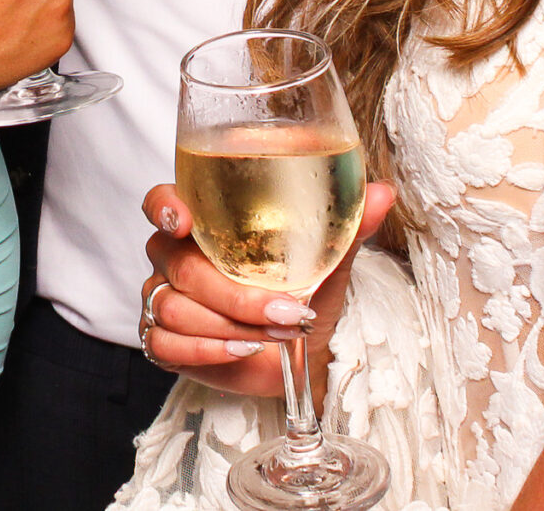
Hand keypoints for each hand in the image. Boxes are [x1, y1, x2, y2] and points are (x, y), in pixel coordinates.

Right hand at [134, 179, 397, 394]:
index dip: (164, 208)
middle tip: (287, 308)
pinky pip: (165, 345)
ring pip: (174, 309)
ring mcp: (164, 299)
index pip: (161, 202)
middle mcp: (175, 256)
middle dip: (235, 294)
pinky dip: (207, 351)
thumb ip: (349, 223)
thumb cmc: (308, 291)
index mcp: (203, 222)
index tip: (184, 220)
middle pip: (180, 268)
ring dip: (230, 326)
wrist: (309, 350)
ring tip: (276, 333)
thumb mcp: (330, 258)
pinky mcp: (164, 341)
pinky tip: (242, 351)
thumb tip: (382, 193)